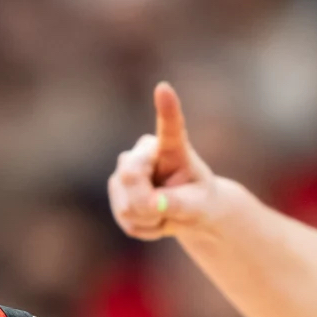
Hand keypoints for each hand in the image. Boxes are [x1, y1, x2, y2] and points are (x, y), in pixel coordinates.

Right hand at [108, 83, 221, 241]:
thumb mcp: (199, 206)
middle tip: (166, 211)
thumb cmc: (200, 201)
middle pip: (130, 177)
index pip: (169, 127)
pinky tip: (153, 217)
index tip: (164, 89)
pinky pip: (125, 219)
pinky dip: (142, 227)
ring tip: (164, 212)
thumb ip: (179, 204)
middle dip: (146, 204)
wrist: (189, 212)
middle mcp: (142, 152)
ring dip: (149, 219)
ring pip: (126, 205)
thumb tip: (154, 204)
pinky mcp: (116, 191)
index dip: (166, 109)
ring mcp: (124, 171)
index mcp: (172, 146)